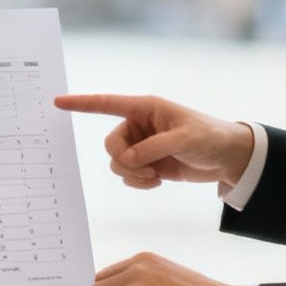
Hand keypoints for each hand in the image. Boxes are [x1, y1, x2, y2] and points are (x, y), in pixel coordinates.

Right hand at [55, 93, 252, 189]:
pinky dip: (138, 182)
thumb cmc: (210, 138)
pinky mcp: (147, 164)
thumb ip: (153, 148)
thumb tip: (129, 161)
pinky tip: (156, 182)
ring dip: (132, 174)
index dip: (81, 104)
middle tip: (145, 170)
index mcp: (144, 108)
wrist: (228, 158)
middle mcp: (138, 126)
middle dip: (124, 161)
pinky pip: (127, 175)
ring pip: (117, 163)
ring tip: (154, 177)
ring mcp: (142, 146)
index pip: (106, 104)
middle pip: (111, 144)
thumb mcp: (184, 139)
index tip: (58, 103)